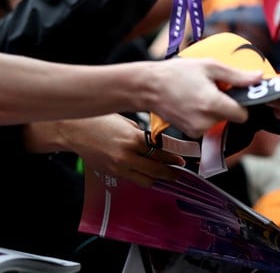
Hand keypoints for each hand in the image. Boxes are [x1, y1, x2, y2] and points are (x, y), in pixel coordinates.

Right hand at [63, 114, 183, 187]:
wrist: (75, 130)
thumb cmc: (100, 121)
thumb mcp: (128, 123)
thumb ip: (143, 135)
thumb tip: (159, 143)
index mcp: (134, 139)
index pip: (161, 152)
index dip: (174, 157)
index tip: (182, 160)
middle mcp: (127, 156)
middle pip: (156, 169)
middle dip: (170, 172)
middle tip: (178, 171)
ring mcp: (118, 167)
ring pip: (145, 180)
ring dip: (156, 177)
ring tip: (165, 174)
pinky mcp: (111, 172)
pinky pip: (132, 179)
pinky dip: (142, 177)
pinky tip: (147, 173)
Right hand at [141, 57, 262, 136]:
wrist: (149, 87)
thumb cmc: (178, 73)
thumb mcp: (210, 67)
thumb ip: (237, 76)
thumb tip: (260, 77)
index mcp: (213, 105)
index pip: (243, 115)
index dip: (243, 104)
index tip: (237, 93)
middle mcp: (206, 121)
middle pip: (231, 118)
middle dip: (228, 105)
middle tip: (216, 90)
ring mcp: (197, 130)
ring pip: (220, 122)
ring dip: (216, 111)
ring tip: (202, 95)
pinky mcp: (190, 133)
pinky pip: (208, 126)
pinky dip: (205, 116)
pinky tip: (194, 103)